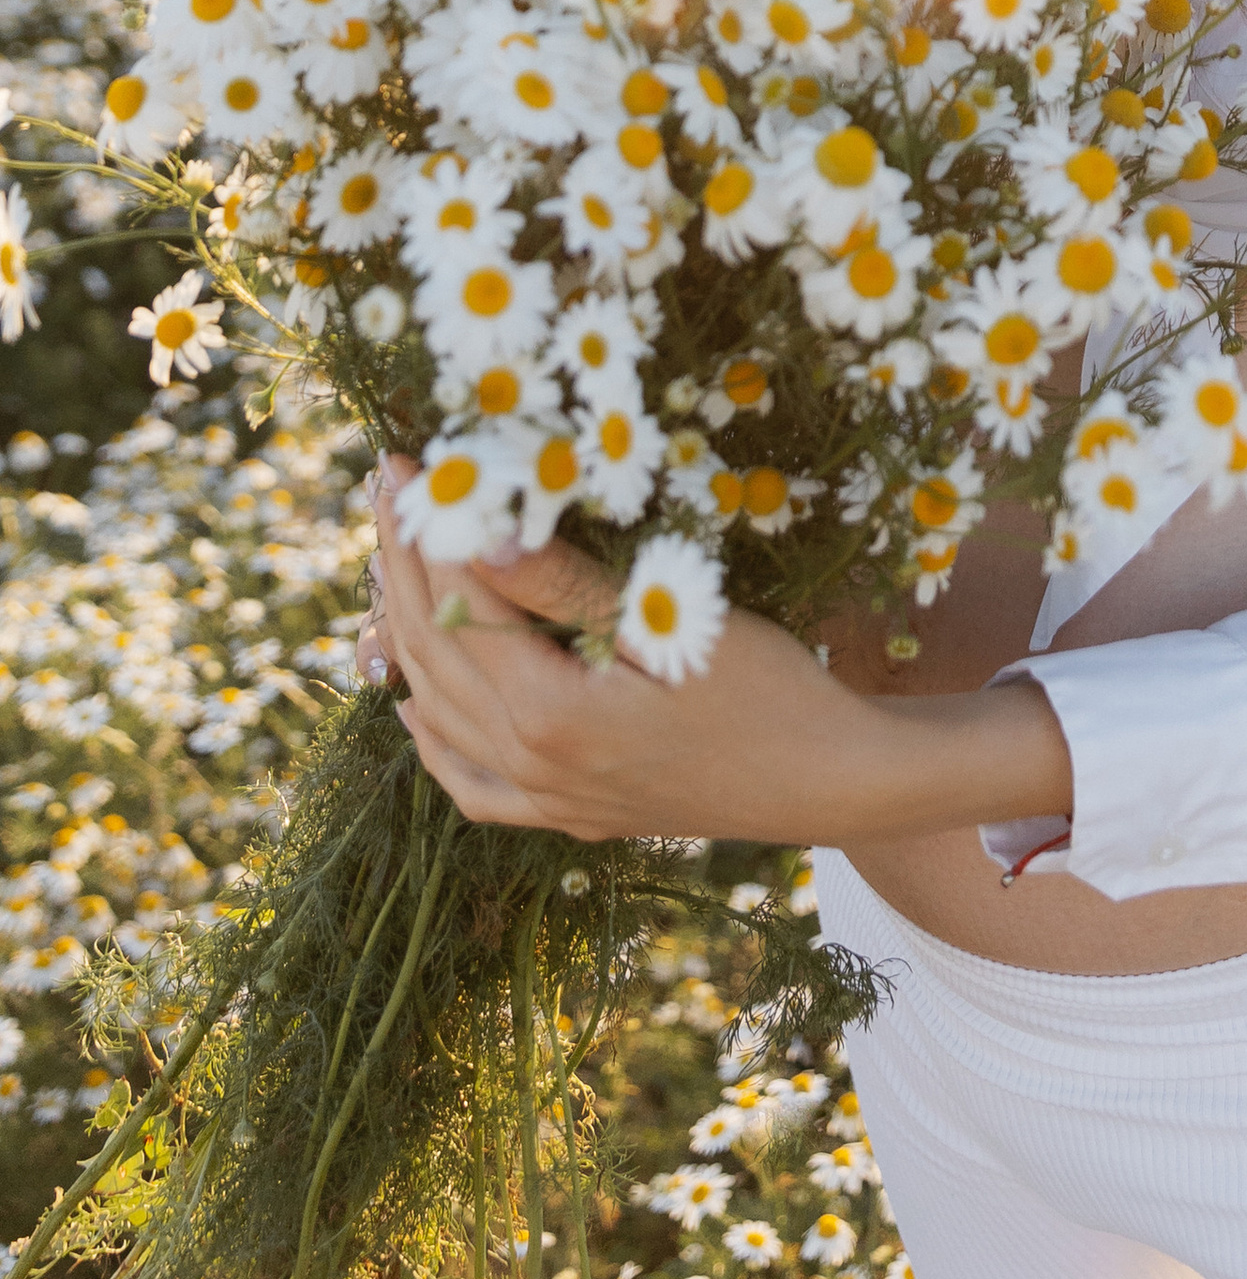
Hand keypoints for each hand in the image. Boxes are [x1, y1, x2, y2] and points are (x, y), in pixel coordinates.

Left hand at [364, 461, 1072, 851]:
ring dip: (403, 628)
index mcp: (550, 714)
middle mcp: (529, 766)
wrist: (826, 781)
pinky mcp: (565, 815)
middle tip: (388, 487)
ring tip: (394, 557)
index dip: (426, 527)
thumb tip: (480, 530)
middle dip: (401, 562)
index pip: (458, 602)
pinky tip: (414, 701)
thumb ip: (567, 582)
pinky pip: (467, 783)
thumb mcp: (673, 619)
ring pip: (436, 710)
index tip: (407, 462)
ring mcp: (543, 799)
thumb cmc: (768, 688)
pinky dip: (429, 736)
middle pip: (431, 651)